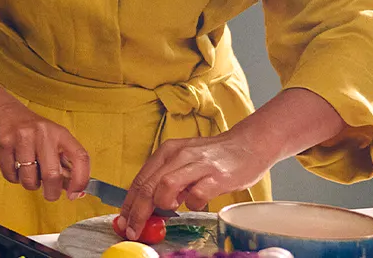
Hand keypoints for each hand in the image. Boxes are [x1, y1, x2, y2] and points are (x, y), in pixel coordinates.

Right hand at [0, 97, 90, 201]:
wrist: (0, 110)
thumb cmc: (29, 129)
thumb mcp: (51, 139)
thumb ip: (63, 164)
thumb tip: (75, 191)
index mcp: (59, 132)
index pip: (80, 157)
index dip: (81, 180)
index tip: (75, 193)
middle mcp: (42, 133)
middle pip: (52, 175)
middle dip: (51, 193)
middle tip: (49, 194)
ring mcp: (22, 138)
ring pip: (29, 179)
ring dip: (30, 184)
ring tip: (27, 171)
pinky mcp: (3, 144)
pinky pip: (11, 176)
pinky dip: (14, 178)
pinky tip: (14, 165)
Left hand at [119, 132, 273, 238]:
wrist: (248, 144)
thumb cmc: (214, 157)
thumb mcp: (184, 161)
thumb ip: (167, 178)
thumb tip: (149, 205)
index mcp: (167, 151)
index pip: (140, 180)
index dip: (128, 204)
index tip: (123, 222)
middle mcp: (179, 155)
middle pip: (148, 185)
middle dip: (137, 212)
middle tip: (134, 229)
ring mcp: (198, 165)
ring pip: (166, 184)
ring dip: (162, 202)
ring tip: (170, 208)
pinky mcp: (218, 176)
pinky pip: (197, 194)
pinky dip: (192, 203)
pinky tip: (196, 202)